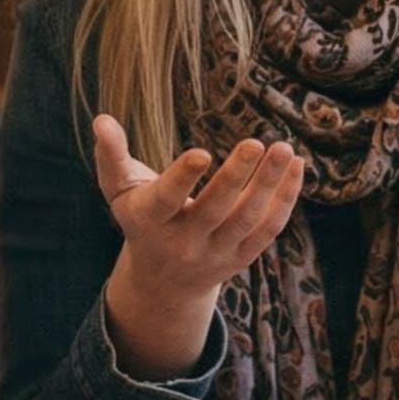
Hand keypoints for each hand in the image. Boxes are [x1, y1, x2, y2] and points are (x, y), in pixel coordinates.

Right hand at [96, 116, 303, 379]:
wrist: (164, 281)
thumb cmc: (141, 217)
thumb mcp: (119, 191)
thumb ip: (110, 156)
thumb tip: (102, 119)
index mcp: (150, 221)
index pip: (166, 201)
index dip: (182, 179)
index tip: (202, 152)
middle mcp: (183, 242)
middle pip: (215, 211)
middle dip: (236, 177)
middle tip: (256, 142)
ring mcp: (216, 253)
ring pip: (247, 220)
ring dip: (268, 185)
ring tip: (283, 148)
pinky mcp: (242, 257)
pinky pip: (268, 229)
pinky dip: (285, 198)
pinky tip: (296, 165)